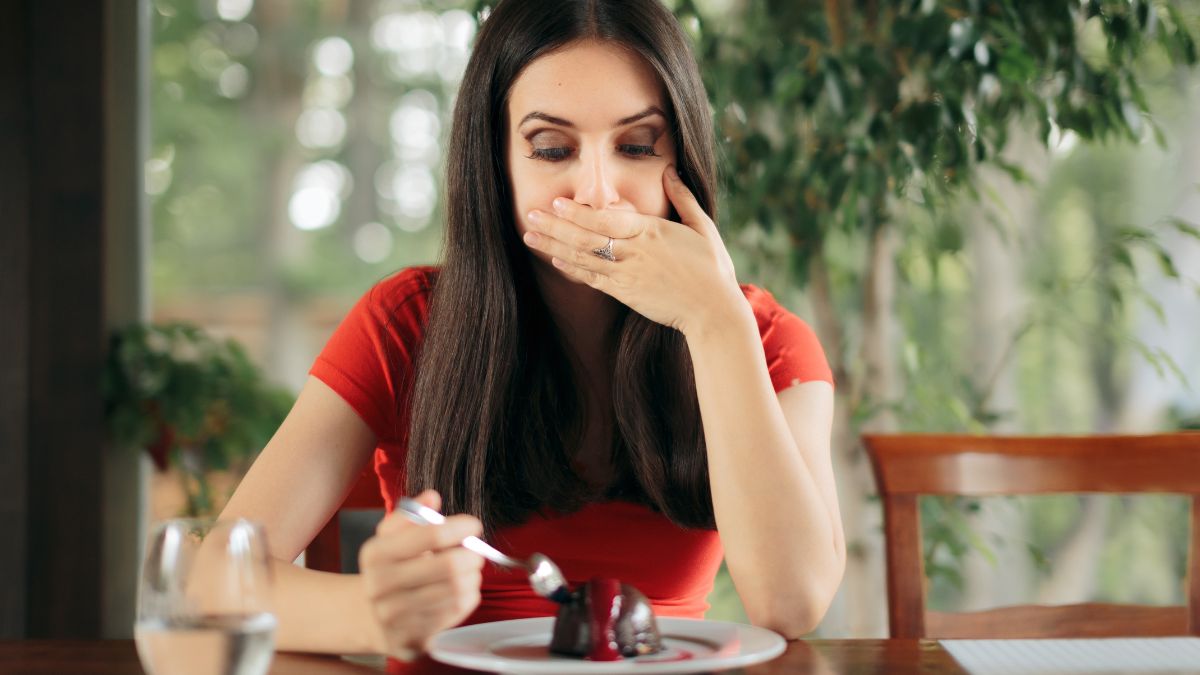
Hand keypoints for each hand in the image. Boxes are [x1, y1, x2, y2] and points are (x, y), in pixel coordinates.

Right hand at [358, 489, 482, 658]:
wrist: (368, 617)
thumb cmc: (390, 569)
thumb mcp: (391, 537)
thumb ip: (412, 514)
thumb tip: (432, 497)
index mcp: (375, 554)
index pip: (430, 535)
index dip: (460, 527)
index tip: (473, 525)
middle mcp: (379, 586)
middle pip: (450, 567)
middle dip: (472, 555)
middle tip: (476, 552)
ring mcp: (394, 617)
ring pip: (457, 591)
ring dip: (472, 577)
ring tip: (468, 571)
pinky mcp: (411, 639)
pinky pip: (456, 613)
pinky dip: (468, 597)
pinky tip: (461, 591)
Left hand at [522, 165, 745, 336]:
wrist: (713, 311)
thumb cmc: (712, 267)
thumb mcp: (702, 226)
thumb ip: (682, 198)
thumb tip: (669, 171)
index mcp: (651, 231)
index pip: (605, 218)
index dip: (577, 212)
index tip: (556, 203)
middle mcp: (634, 252)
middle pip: (586, 237)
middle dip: (554, 226)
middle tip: (529, 216)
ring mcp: (627, 275)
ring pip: (583, 258)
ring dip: (554, 246)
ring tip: (530, 236)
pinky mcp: (625, 294)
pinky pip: (592, 279)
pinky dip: (572, 269)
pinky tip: (555, 260)